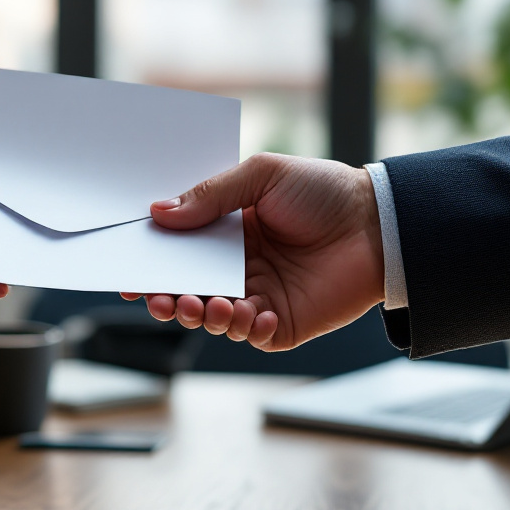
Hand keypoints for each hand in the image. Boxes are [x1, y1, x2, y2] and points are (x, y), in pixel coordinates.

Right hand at [120, 153, 383, 350]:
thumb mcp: (261, 175)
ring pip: (212, 316)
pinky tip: (251, 313)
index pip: (178, 251)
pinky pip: (252, 335)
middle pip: (186, 289)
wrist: (379, 224)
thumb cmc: (324, 191)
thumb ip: (211, 195)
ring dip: (201, 315)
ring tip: (210, 304)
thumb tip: (159, 213)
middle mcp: (237, 267)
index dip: (153, 260)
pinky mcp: (282, 323)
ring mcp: (258, 296)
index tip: (130, 269)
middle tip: (158, 298)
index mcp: (227, 233)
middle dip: (167, 297)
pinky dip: (244, 328)